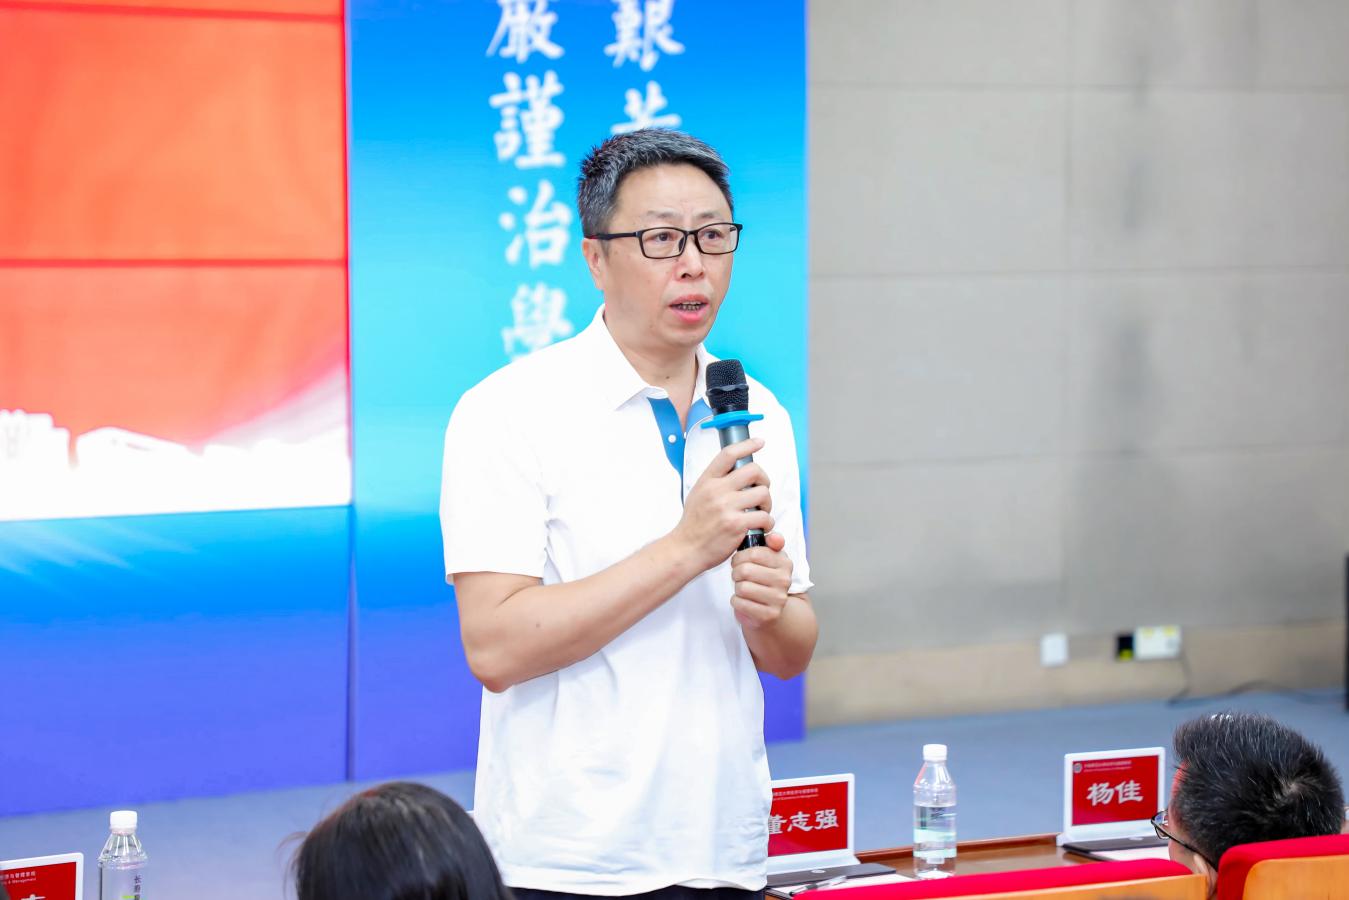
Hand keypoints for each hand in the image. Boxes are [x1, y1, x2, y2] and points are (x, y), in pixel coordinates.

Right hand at [671, 437, 774, 571]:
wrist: (686, 549)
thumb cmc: (694, 524)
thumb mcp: (698, 494)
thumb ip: (715, 481)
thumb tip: (734, 469)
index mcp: (707, 480)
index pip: (729, 454)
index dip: (747, 444)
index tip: (759, 442)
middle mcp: (716, 490)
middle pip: (753, 470)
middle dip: (764, 480)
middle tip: (761, 491)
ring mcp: (726, 507)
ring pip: (762, 493)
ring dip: (767, 504)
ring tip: (761, 512)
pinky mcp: (736, 525)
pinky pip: (764, 516)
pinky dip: (767, 522)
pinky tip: (760, 526)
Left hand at [730, 531, 792, 629]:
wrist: (770, 611)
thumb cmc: (763, 580)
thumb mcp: (768, 559)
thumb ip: (770, 544)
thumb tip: (775, 536)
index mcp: (784, 563)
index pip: (754, 553)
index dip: (740, 556)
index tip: (740, 560)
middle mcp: (784, 580)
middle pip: (745, 570)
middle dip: (736, 572)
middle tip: (739, 575)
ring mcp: (778, 599)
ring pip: (742, 587)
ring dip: (737, 587)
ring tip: (743, 588)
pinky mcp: (768, 615)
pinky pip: (740, 603)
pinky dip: (736, 601)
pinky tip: (743, 600)